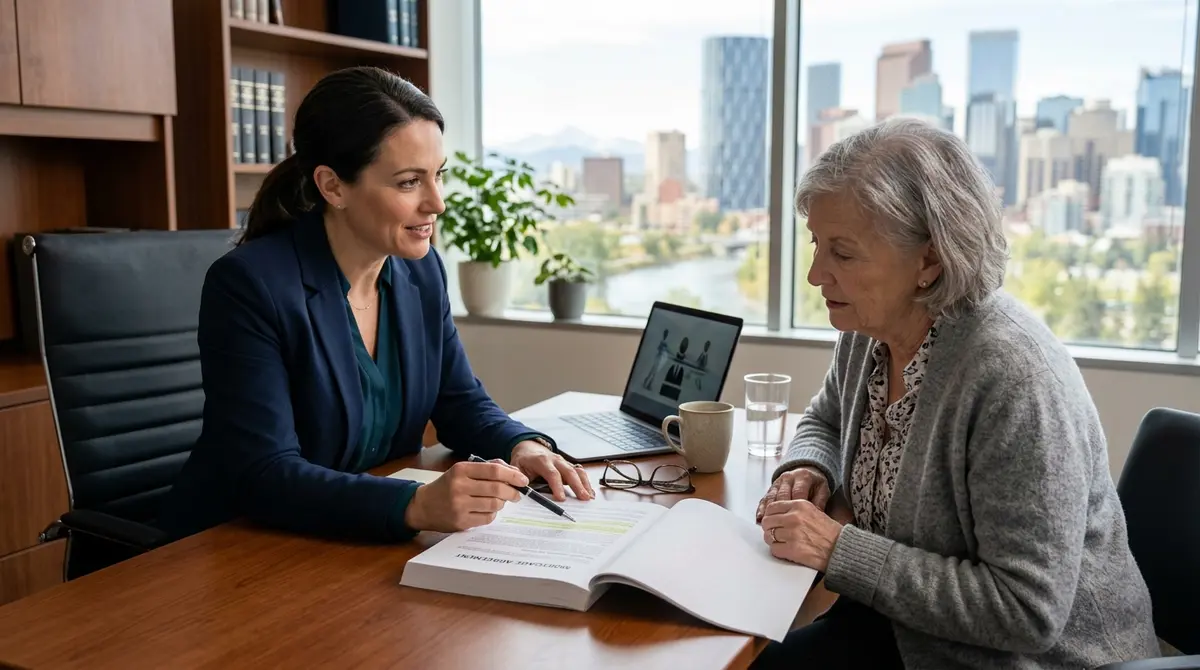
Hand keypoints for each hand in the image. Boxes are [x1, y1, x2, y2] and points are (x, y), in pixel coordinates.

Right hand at [404, 459, 526, 532]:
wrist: (423, 506)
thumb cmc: (448, 486)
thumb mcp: (463, 470)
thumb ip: (488, 467)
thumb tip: (515, 473)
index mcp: (461, 470)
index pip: (494, 470)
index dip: (513, 475)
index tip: (523, 480)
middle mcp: (459, 486)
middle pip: (497, 489)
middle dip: (512, 492)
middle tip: (517, 494)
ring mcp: (459, 505)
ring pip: (495, 505)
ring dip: (502, 503)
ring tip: (498, 501)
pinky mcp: (461, 521)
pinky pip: (488, 518)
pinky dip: (492, 514)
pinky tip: (486, 510)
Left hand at [509, 440, 594, 501]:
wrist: (529, 449)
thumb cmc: (523, 461)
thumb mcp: (516, 467)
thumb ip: (518, 478)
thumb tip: (521, 489)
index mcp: (541, 460)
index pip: (552, 473)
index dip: (557, 486)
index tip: (561, 499)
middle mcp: (555, 460)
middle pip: (569, 472)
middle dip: (577, 486)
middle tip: (583, 499)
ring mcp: (563, 462)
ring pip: (577, 471)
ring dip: (585, 484)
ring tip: (589, 497)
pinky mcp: (568, 466)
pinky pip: (580, 473)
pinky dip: (586, 482)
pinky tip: (589, 493)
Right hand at [756, 466, 830, 522]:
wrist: (806, 472)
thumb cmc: (814, 485)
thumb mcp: (822, 490)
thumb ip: (820, 501)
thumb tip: (817, 515)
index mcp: (803, 477)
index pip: (798, 492)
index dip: (797, 507)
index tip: (798, 521)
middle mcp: (788, 478)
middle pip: (783, 495)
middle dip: (782, 511)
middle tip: (783, 526)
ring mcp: (778, 483)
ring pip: (772, 497)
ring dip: (770, 512)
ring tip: (769, 525)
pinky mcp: (771, 488)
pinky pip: (764, 498)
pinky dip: (761, 509)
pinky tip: (759, 519)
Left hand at [760, 499, 843, 571]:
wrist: (842, 548)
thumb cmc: (830, 533)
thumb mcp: (813, 511)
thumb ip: (795, 511)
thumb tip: (776, 515)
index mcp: (799, 505)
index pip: (772, 507)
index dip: (770, 516)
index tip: (772, 521)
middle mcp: (794, 517)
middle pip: (767, 522)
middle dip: (770, 529)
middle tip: (775, 534)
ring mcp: (792, 533)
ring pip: (769, 536)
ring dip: (773, 541)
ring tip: (783, 543)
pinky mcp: (792, 549)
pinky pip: (774, 549)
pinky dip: (778, 551)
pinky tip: (786, 551)